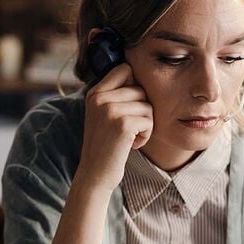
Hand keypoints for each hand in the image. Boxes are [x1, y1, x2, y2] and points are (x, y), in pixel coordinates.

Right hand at [76, 64, 153, 194]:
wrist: (95, 174)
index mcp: (94, 93)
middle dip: (142, 110)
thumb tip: (139, 73)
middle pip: (141, 89)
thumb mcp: (102, 114)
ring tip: (130, 137)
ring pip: (147, 106)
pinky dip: (146, 135)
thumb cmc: (105, 145)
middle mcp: (100, 98)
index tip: (129, 106)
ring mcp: (110, 110)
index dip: (134, 85)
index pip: (125, 68)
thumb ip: (115, 94)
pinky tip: (132, 144)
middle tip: (129, 128)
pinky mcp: (122, 124)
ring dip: (145, 124)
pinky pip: (149, 120)